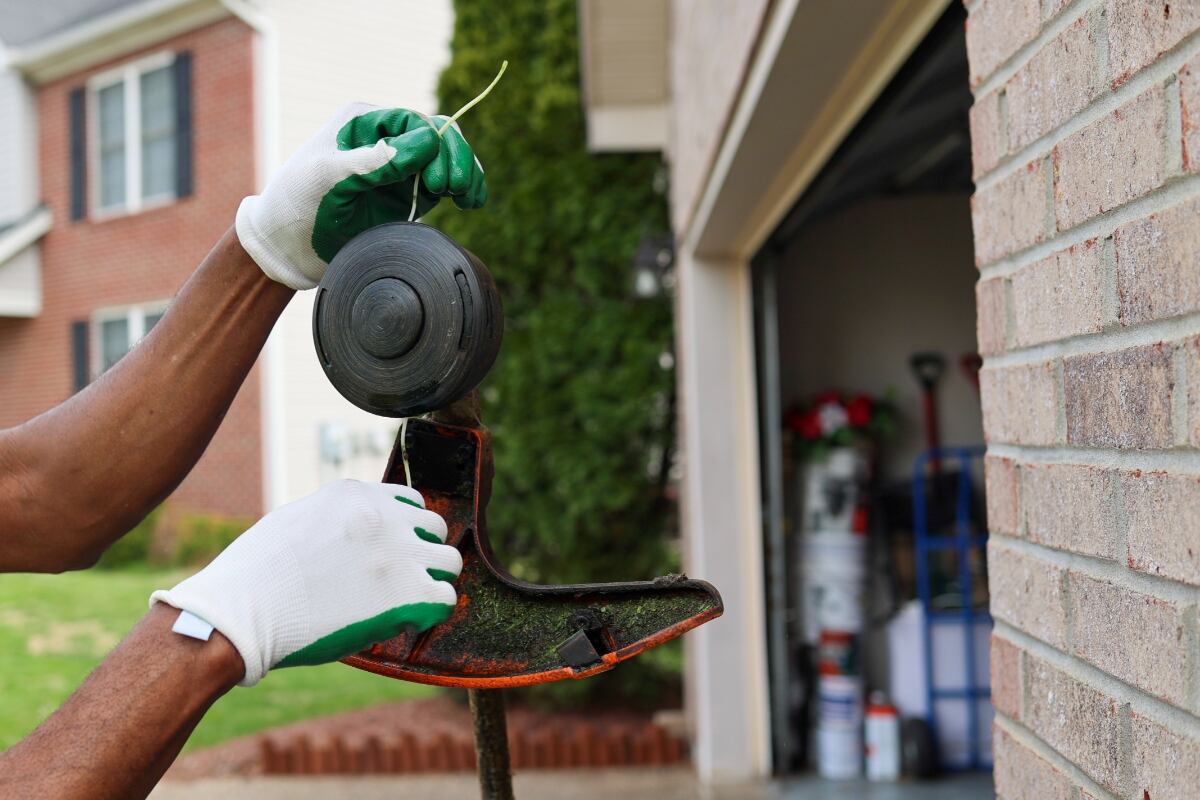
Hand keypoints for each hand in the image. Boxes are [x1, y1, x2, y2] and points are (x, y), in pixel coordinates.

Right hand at [150, 480, 461, 685]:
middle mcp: (385, 516)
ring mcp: (400, 553)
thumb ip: (334, 519)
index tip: (388, 554)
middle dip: (421, 551)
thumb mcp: (296, 520)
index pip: (407, 501)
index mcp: (357, 495)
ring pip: (449, 562)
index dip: (402, 529)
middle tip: (399, 581)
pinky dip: (432, 613)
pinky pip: (446, 599)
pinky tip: (406, 623)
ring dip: (432, 581)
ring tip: (406, 603)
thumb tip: (349, 532)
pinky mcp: (408, 594)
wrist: (242, 612)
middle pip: (433, 526)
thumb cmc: (254, 574)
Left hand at [236, 103, 487, 288]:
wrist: (285, 248)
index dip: (436, 147)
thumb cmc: (297, 205)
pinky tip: (473, 201)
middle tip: (456, 190)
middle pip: (438, 138)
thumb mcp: (329, 179)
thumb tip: (426, 141)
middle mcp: (384, 140)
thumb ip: (373, 161)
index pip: (416, 123)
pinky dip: (462, 190)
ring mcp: (398, 169)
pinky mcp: (406, 196)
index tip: (439, 181)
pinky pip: (443, 186)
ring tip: (471, 198)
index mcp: (363, 122)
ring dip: (464, 173)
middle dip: (454, 160)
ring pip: (446, 160)